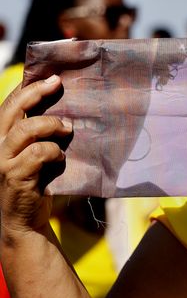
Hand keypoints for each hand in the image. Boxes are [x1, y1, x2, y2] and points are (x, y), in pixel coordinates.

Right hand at [0, 76, 71, 234]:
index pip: (9, 104)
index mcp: (2, 136)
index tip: (50, 75)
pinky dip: (53, 150)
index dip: (26, 87)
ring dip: (51, 124)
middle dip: (35, 92)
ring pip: (25, 129)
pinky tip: (61, 156)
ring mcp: (3, 161)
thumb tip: (69, 109)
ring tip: (67, 128)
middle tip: (58, 83)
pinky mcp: (15, 176)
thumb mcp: (36, 154)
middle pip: (12, 109)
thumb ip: (43, 135)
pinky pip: (38, 153)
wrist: (25, 222)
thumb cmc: (35, 184)